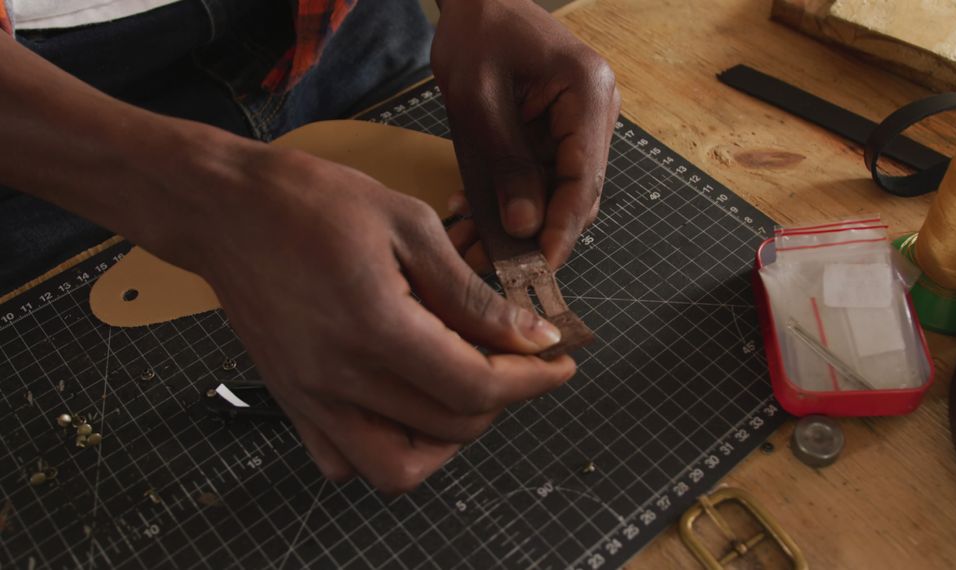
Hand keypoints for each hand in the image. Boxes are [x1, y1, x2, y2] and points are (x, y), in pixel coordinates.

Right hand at [187, 146, 575, 492]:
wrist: (223, 210)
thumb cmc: (310, 202)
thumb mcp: (408, 225)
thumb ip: (470, 292)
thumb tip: (528, 335)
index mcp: (375, 326)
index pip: (475, 387)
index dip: (531, 380)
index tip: (558, 361)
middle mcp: (340, 376)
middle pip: (450, 426)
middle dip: (502, 397)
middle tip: (514, 356)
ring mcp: (311, 398)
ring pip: (398, 467)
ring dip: (446, 439)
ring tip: (462, 390)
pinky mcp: (293, 400)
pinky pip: (344, 461)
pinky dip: (386, 450)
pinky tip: (404, 405)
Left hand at [431, 0, 620, 267]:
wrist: (478, 1)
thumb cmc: (476, 34)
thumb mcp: (478, 100)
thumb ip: (504, 164)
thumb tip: (524, 227)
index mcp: (588, 93)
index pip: (584, 180)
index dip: (562, 231)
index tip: (538, 270)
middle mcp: (596, 112)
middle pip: (576, 194)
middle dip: (533, 236)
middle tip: (491, 268)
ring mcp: (581, 124)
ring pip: (556, 193)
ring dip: (515, 225)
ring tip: (469, 249)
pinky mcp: (560, 133)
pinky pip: (540, 178)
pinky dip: (509, 201)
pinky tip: (471, 218)